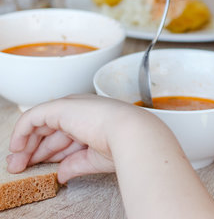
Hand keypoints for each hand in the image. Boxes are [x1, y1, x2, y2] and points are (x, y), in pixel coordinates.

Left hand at [7, 95, 139, 182]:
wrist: (129, 133)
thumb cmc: (122, 144)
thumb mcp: (93, 159)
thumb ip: (74, 164)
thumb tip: (61, 174)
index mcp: (92, 120)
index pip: (64, 135)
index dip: (48, 152)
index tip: (37, 167)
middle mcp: (81, 110)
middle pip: (49, 131)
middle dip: (33, 150)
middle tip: (20, 167)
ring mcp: (70, 107)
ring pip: (38, 125)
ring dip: (25, 145)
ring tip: (17, 163)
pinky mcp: (59, 107)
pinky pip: (32, 118)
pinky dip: (21, 132)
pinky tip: (16, 147)